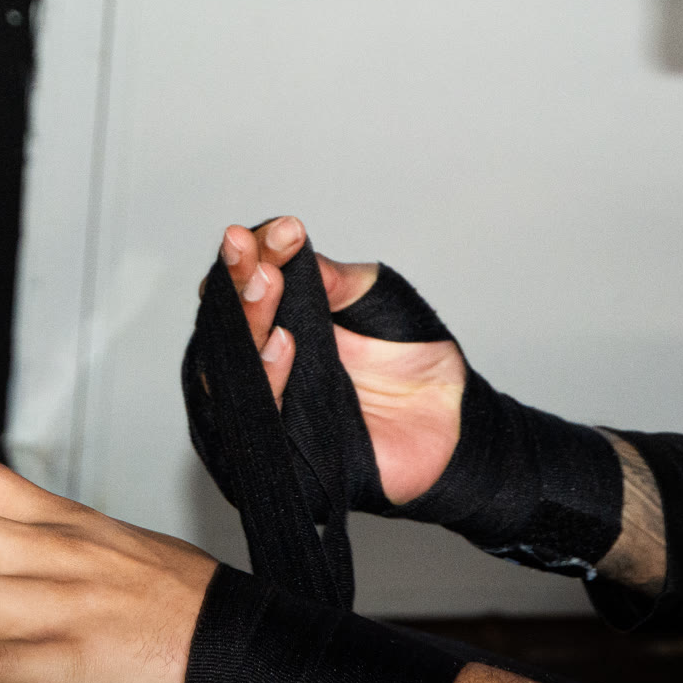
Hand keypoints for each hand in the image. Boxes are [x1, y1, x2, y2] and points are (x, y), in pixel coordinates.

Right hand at [214, 216, 465, 503]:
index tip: (282, 232)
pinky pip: (262, 417)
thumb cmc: (411, 355)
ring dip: (247, 321)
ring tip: (265, 283)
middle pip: (229, 324)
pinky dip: (268, 376)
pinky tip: (282, 341)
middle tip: (257, 257)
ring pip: (234, 367)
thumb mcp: (374, 298)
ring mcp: (272, 405)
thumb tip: (289, 246)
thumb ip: (333, 278)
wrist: (453, 418)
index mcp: (281, 318)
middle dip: (241, 283)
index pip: (247, 283)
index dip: (255, 255)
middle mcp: (266, 361)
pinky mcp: (285, 450)